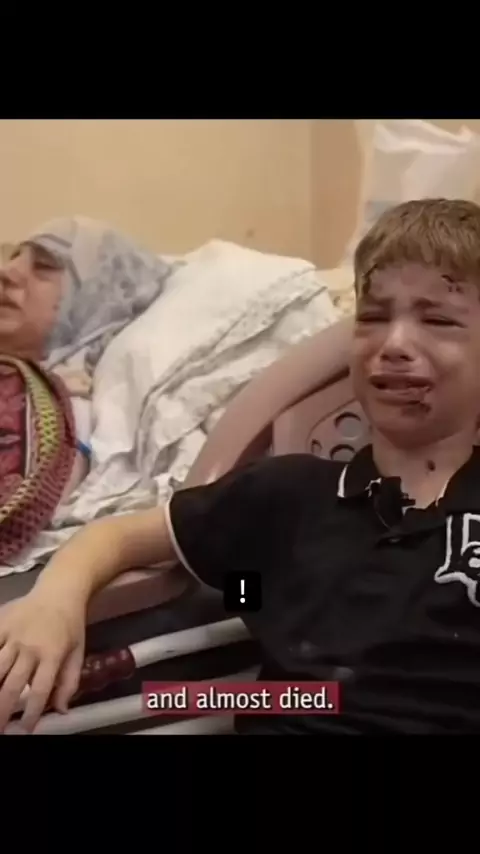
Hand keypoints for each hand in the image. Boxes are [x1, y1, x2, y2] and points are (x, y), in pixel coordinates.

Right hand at [0, 592, 85, 732]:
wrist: (60, 590)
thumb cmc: (70, 625)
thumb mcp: (78, 652)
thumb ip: (69, 682)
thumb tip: (61, 711)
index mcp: (52, 654)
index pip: (39, 690)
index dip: (31, 714)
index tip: (25, 730)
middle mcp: (30, 646)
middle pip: (12, 684)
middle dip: (2, 710)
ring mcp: (12, 634)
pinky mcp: (0, 623)